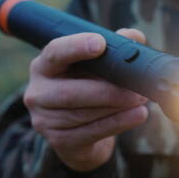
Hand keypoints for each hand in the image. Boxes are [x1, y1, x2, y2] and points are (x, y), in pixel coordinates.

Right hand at [23, 29, 148, 171]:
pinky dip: (118, 123)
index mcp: (44, 66)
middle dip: (109, 91)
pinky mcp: (59, 140)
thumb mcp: (98, 68)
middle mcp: (37, 92)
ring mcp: (44, 119)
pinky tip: (137, 116)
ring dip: (117, 108)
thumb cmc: (89, 89)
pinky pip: (91, 132)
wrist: (80, 134)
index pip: (55, 52)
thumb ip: (115, 49)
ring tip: (141, 101)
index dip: (76, 47)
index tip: (100, 43)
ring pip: (83, 114)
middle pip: (71, 92)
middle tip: (138, 90)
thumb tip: (134, 37)